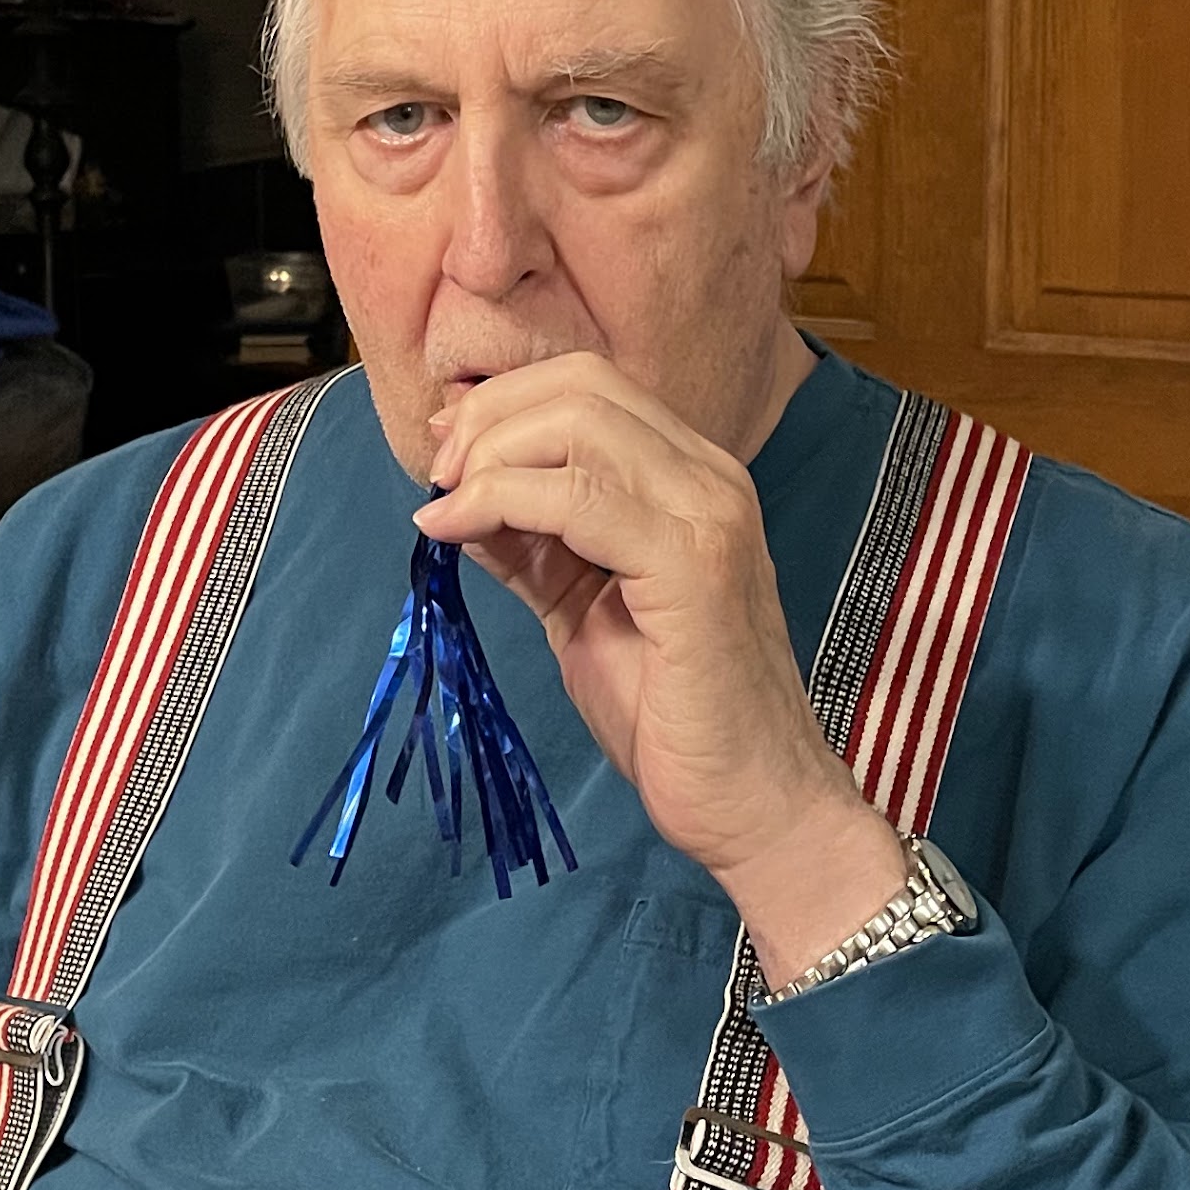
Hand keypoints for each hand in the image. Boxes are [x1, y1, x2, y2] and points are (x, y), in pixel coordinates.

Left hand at [415, 354, 904, 983]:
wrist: (752, 803)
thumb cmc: (673, 718)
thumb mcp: (581, 612)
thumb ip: (533, 549)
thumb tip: (459, 501)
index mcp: (692, 481)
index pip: (590, 386)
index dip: (503, 404)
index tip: (443, 454)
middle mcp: (710, 478)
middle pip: (580, 386)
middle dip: (486, 420)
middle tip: (437, 480)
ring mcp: (709, 514)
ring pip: (576, 424)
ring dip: (487, 456)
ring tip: (444, 508)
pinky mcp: (692, 564)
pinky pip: (576, 497)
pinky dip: (498, 501)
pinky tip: (455, 535)